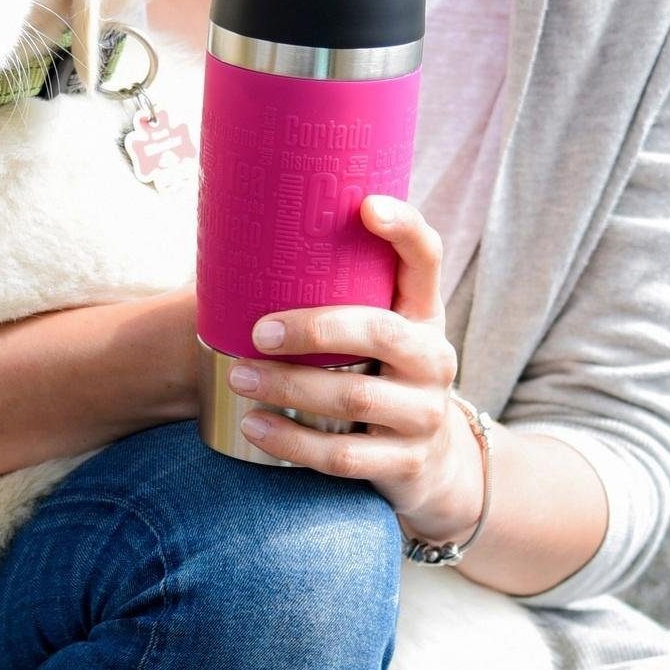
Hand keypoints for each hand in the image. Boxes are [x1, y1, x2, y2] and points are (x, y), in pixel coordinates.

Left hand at [228, 197, 485, 546]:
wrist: (432, 462)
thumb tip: (236, 253)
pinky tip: (254, 425)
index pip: (426, 258)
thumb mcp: (377, 334)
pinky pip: (343, 455)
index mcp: (424, 314)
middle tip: (258, 331)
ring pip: (354, 398)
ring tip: (238, 375)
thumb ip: (336, 298)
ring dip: (289, 387)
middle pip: (380, 333)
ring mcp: (425, 414)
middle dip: (315, 330)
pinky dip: (292, 441)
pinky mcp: (406, 462)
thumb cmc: (380, 378)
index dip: (403, 229)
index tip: (365, 206)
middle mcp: (433, 359)